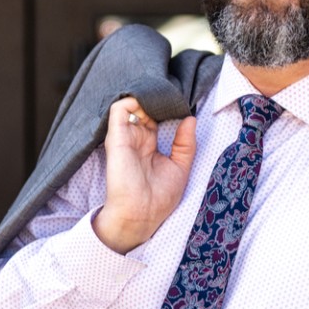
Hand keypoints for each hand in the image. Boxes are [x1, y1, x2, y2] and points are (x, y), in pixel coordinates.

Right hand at [92, 97, 196, 253]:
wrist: (140, 215)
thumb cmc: (159, 198)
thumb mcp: (180, 168)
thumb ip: (186, 144)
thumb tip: (191, 119)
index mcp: (148, 145)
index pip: (154, 117)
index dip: (166, 107)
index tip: (181, 101)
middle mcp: (135, 138)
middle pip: (143, 107)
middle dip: (157, 98)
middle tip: (173, 93)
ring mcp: (125, 136)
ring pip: (130, 103)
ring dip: (145, 95)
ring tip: (162, 94)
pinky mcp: (117, 137)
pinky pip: (119, 108)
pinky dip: (132, 99)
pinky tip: (150, 102)